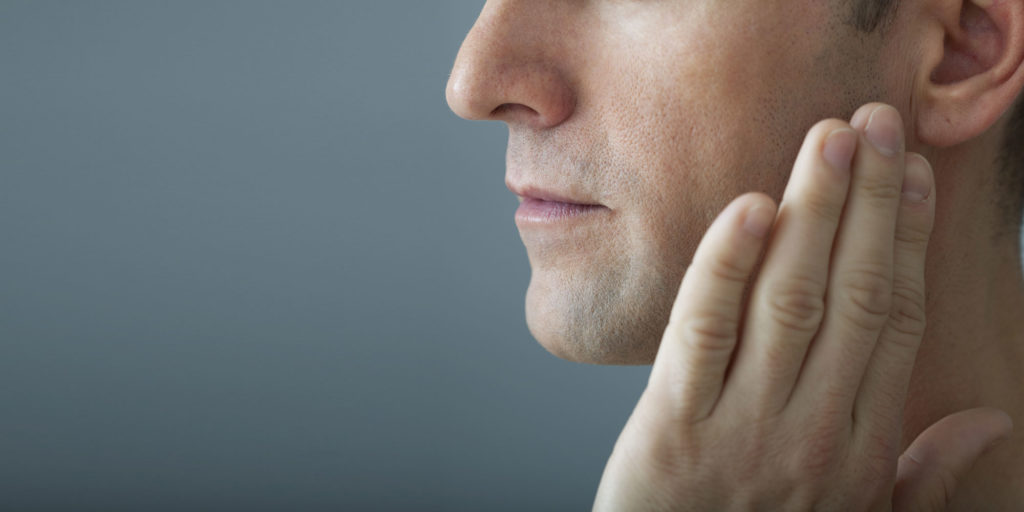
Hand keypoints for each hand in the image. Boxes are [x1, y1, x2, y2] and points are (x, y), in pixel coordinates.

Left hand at [593, 104, 1013, 510]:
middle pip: (850, 294)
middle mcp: (812, 430)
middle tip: (875, 124)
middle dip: (868, 202)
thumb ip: (922, 475)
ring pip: (788, 299)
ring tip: (829, 141)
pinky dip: (726, 265)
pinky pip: (704, 331)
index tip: (911, 175)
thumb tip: (991, 420)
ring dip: (814, 213)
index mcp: (860, 446)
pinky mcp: (671, 427)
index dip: (905, 240)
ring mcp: (742, 427)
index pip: (893, 320)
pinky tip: (750, 208)